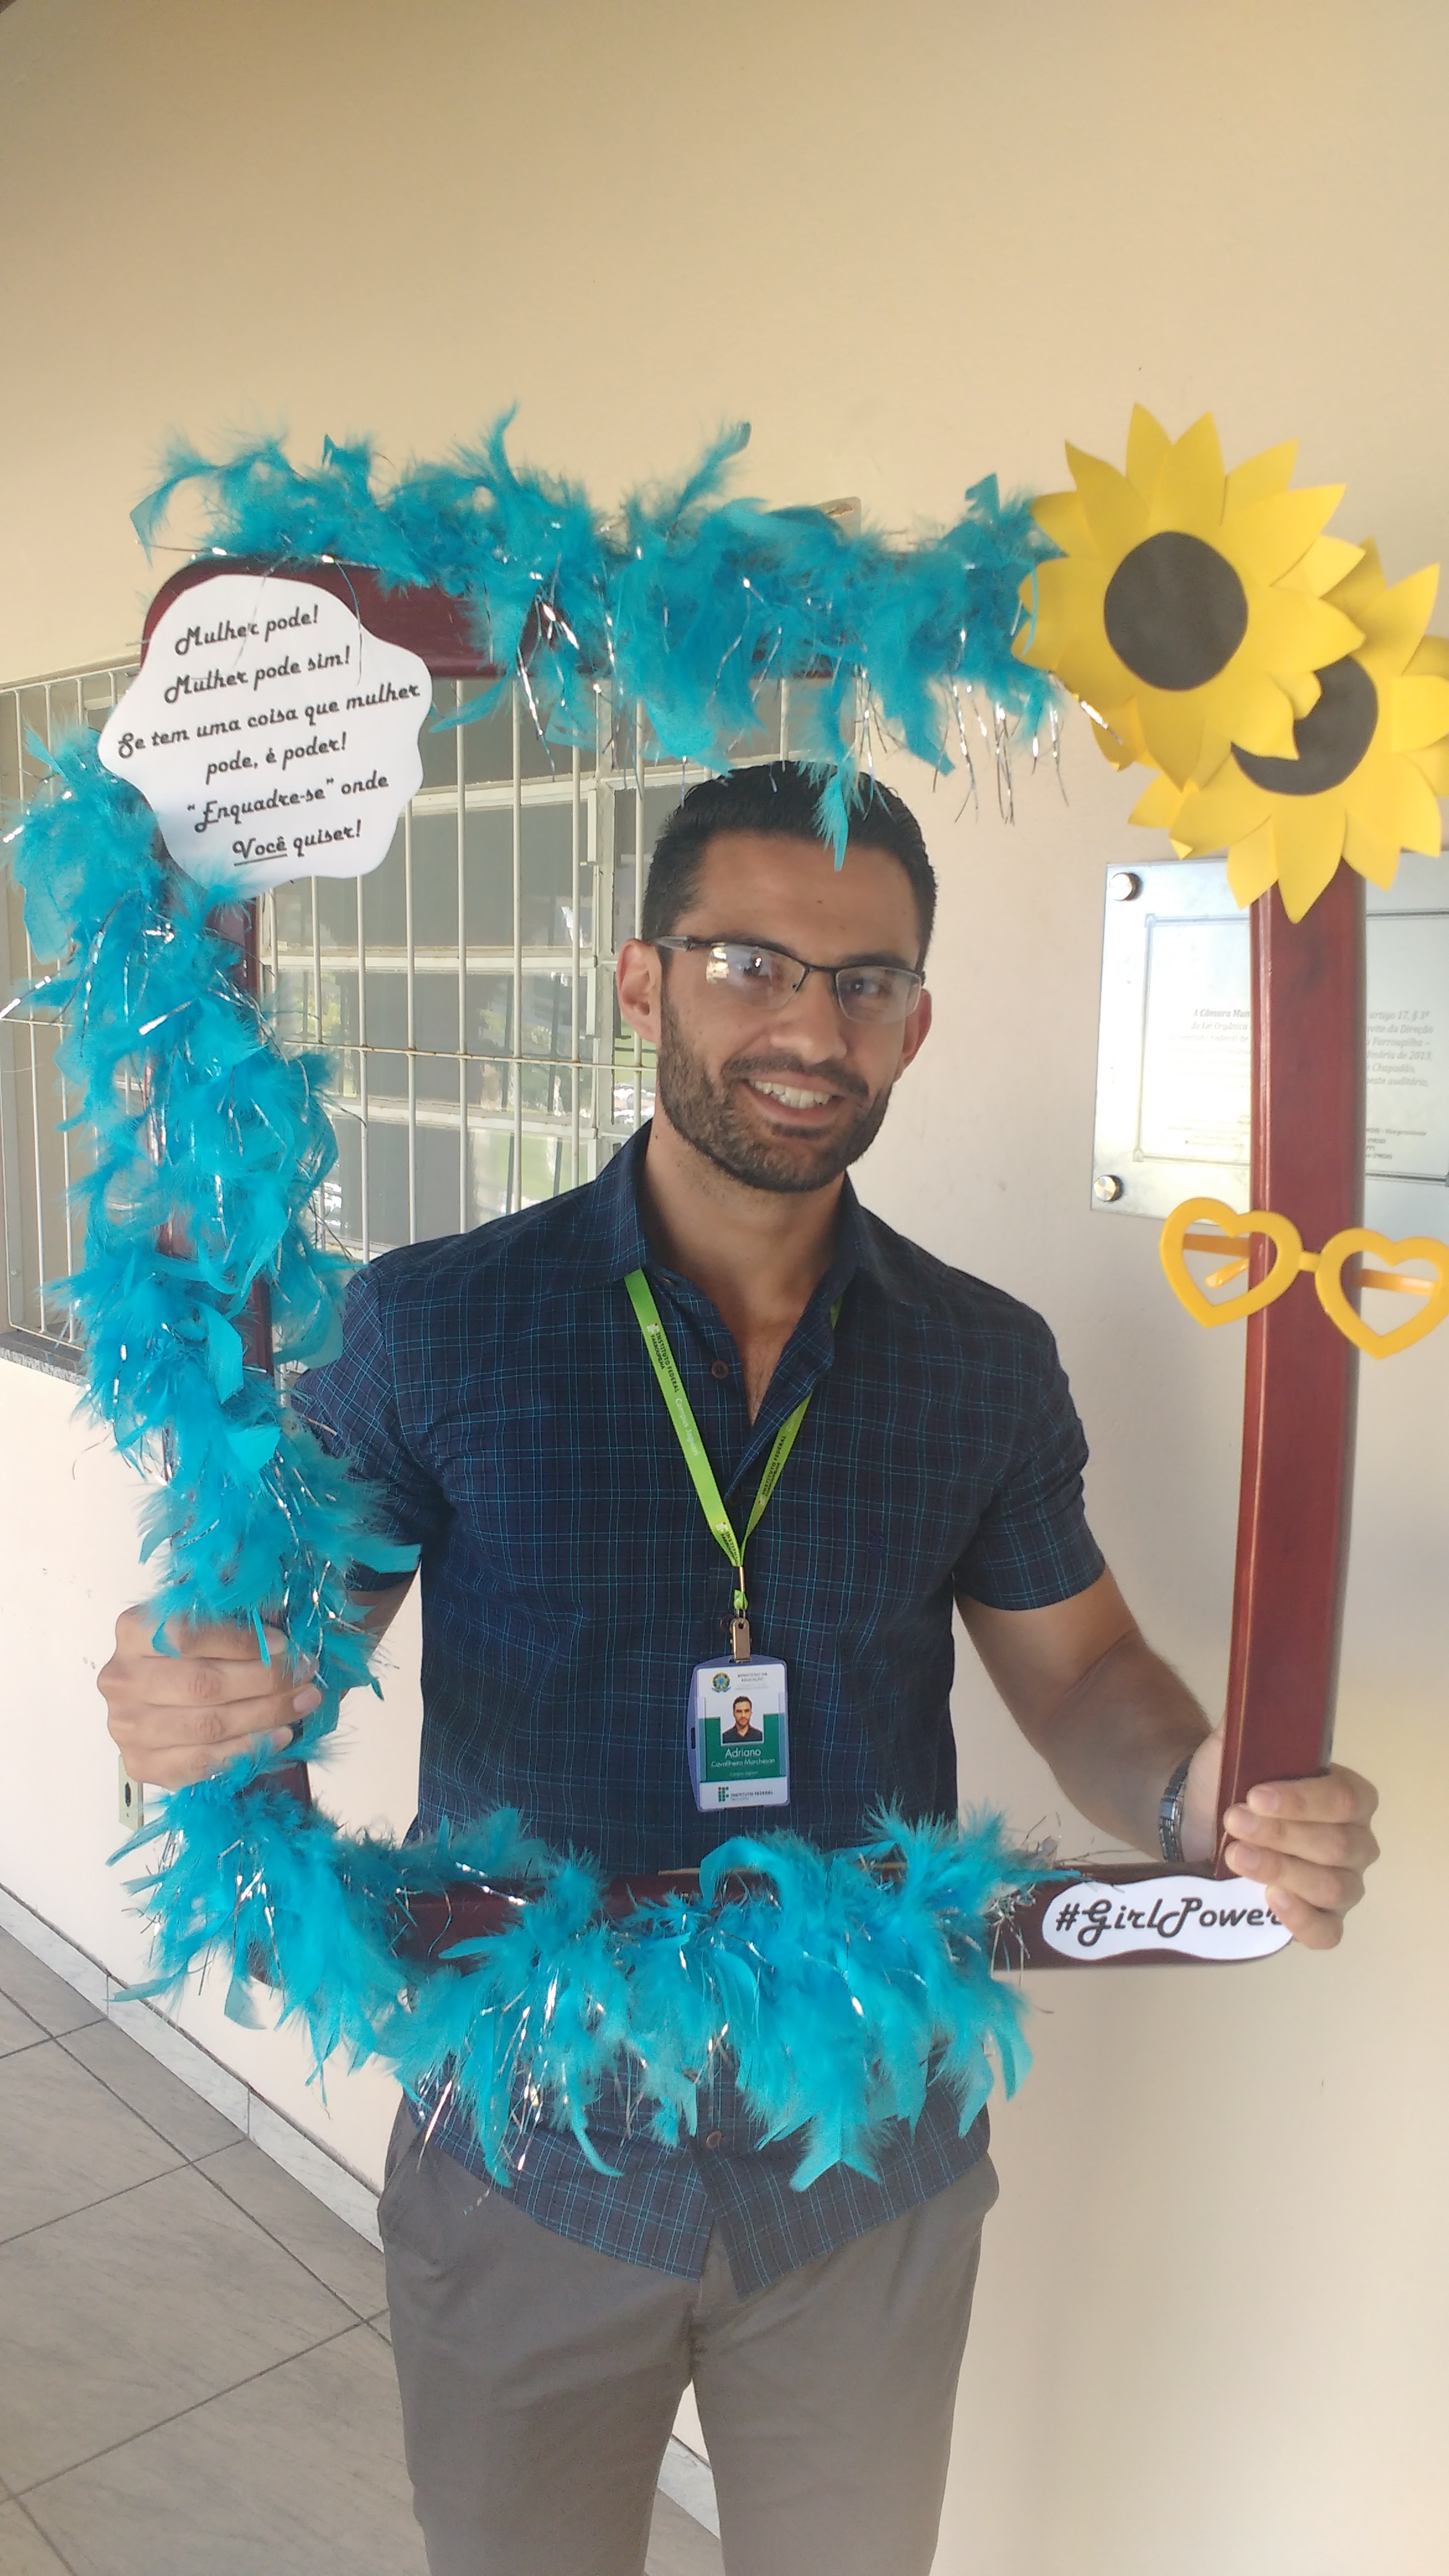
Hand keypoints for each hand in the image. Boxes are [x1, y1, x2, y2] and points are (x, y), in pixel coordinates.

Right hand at [99, 1604, 321, 1789]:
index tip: (286, 1645)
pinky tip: (277, 1736)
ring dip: (264, 1716)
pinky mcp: (141, 1764)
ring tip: (303, 1703)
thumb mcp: (203, 1617)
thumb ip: (231, 1610)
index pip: (187, 1636)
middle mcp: (121, 1679)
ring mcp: (126, 1726)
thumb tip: (278, 1609)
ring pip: (206, 1726)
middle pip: (201, 1684)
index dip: (242, 1642)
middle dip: (265, 1681)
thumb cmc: (187, 1653)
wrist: (153, 1699)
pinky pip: (201, 1763)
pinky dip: (246, 1751)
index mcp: (133, 1631)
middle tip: (306, 1675)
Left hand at [1181, 1730, 1380, 1949]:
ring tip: (1235, 1855)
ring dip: (1281, 1870)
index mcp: (1348, 1795)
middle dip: (1281, 1835)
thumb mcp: (1233, 1749)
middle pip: (1337, 1846)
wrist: (1199, 1820)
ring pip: (1332, 1887)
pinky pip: (1327, 1932)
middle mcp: (1356, 1842)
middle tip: (1233, 1822)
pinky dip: (1301, 1920)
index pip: (1343, 1800)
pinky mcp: (1321, 1920)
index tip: (1255, 1795)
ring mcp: (1343, 1885)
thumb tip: (1251, 1707)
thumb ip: (1247, 1727)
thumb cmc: (1228, 1783)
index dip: (1301, 1801)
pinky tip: (1271, 1900)